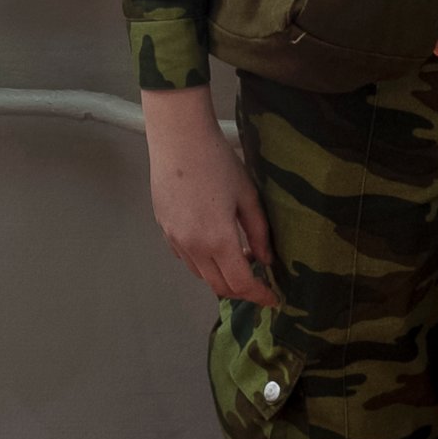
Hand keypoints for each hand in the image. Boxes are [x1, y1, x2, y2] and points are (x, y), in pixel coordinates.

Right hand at [141, 87, 276, 306]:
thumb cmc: (218, 162)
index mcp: (218, 240)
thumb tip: (265, 260)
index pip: (241, 284)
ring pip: (201, 275)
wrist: (178, 139)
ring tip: (238, 256)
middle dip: (242, 290)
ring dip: (221, 275)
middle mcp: (194, 248)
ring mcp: (175, 240)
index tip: (273, 299)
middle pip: (219, 286)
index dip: (260, 295)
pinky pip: (186, 258)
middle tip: (259, 278)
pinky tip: (213, 242)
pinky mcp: (163, 230)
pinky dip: (203, 261)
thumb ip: (258, 232)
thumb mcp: (247, 195)